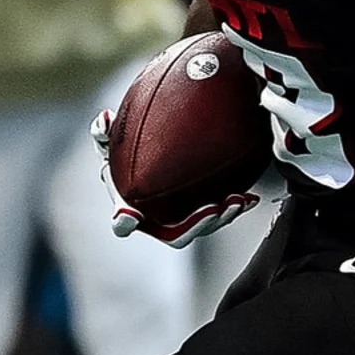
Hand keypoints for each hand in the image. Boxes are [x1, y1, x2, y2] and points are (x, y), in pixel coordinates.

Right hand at [91, 107, 258, 246]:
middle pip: (175, 234)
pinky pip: (221, 213)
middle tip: (212, 209)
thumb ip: (103, 131)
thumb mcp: (113, 137)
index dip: (125, 223)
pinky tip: (250, 197)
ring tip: (236, 201)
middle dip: (196, 226)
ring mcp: (182, 218)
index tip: (130, 215)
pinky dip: (236, 206)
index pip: (122, 222)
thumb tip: (104, 119)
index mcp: (129, 207)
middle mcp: (156, 219)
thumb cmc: (128, 150)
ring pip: (203, 227)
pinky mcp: (204, 210)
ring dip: (222, 217)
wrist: (156, 150)